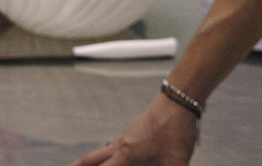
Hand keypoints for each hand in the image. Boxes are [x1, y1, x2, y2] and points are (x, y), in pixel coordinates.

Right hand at [67, 97, 197, 165]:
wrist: (177, 102)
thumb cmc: (176, 131)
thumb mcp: (176, 162)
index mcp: (126, 156)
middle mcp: (118, 147)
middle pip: (89, 160)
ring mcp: (123, 139)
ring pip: (97, 153)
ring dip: (85, 162)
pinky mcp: (130, 135)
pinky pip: (107, 148)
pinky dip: (100, 156)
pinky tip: (108, 158)